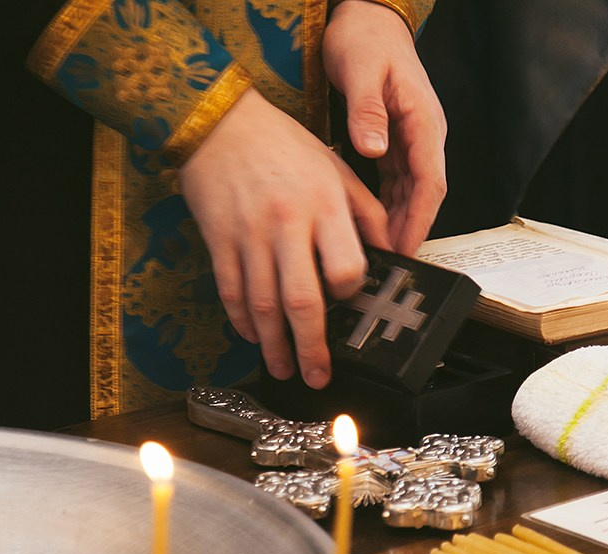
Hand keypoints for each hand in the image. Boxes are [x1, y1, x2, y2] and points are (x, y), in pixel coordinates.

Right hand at [179, 88, 389, 388]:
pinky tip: (253, 336)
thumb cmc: (282, 143)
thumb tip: (389, 253)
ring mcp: (249, 236)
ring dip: (274, 346)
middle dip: (311, 347)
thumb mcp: (335, 167)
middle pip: (301, 301)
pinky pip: (231, 292)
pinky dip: (242, 320)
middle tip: (318, 376)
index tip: (349, 305)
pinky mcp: (218, 241)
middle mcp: (286, 224)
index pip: (345, 266)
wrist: (218, 122)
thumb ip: (364, 212)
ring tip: (283, 369)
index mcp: (323, 204)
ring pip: (263, 306)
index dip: (349, 293)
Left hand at [323, 0, 446, 254]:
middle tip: (391, 261)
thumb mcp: (362, 70)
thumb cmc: (365, 38)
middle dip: (410, 228)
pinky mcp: (395, 138)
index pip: (430, 180)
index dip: (419, 218)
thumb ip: (367, 111)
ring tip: (380, 251)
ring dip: (399, 220)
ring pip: (411, 189)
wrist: (367, 17)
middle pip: (424, 192)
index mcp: (423, 119)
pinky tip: (372, 223)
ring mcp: (411, 137)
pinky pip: (396, 179)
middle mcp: (423, 133)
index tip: (406, 246)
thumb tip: (374, 148)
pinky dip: (387, 203)